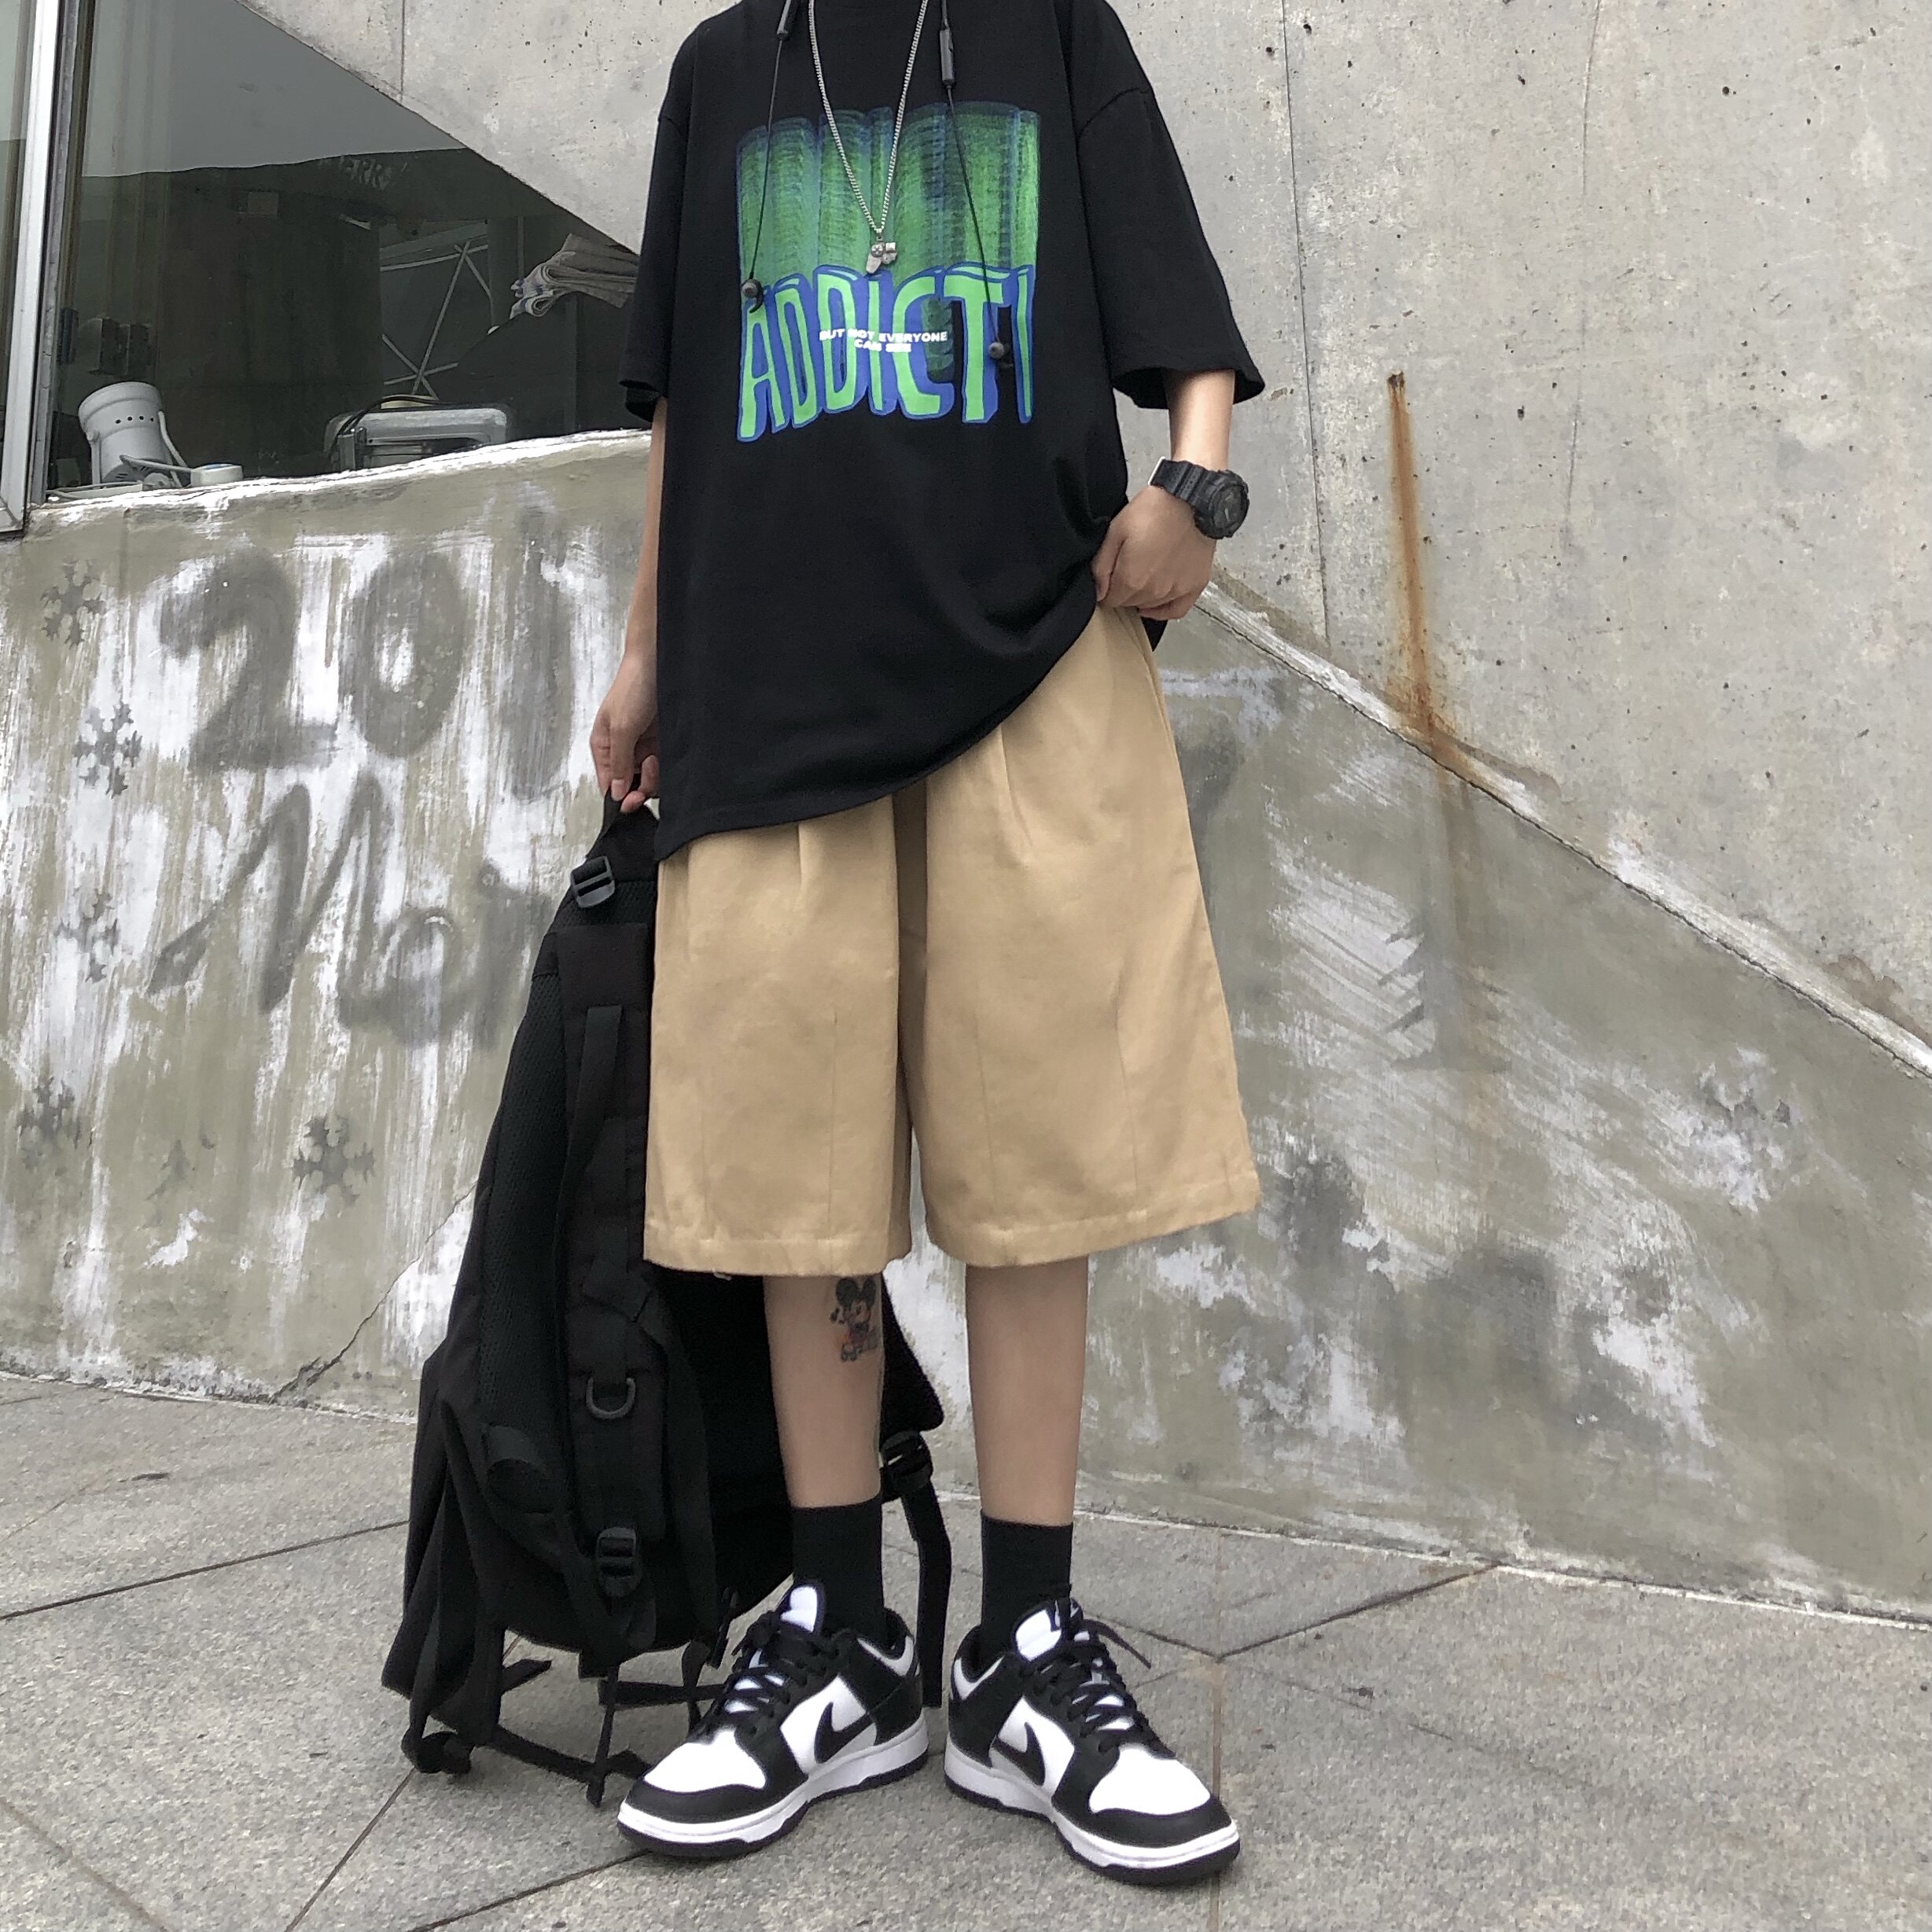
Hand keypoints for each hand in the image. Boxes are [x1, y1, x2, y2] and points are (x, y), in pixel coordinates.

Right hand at [590, 628, 659, 811]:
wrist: (659, 662)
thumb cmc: (633, 687)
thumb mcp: (620, 728)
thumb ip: (618, 762)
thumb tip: (616, 793)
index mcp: (604, 747)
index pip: (608, 784)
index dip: (621, 796)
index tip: (634, 798)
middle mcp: (623, 750)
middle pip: (631, 786)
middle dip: (641, 785)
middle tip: (649, 771)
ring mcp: (643, 747)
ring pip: (650, 779)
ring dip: (655, 775)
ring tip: (656, 757)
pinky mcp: (662, 743)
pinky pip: (665, 767)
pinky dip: (667, 767)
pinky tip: (665, 754)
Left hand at [1091, 484, 1215, 620]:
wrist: (1191, 500)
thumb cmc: (1154, 510)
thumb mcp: (1116, 530)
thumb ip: (1102, 565)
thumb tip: (1098, 591)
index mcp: (1132, 579)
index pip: (1110, 600)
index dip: (1106, 590)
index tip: (1108, 579)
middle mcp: (1154, 591)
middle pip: (1129, 603)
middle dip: (1123, 591)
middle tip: (1125, 571)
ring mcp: (1176, 590)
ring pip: (1150, 606)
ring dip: (1142, 596)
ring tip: (1143, 575)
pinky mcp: (1194, 585)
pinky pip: (1176, 610)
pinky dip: (1163, 610)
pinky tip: (1155, 603)